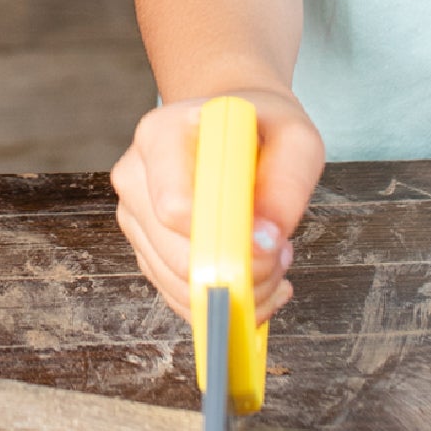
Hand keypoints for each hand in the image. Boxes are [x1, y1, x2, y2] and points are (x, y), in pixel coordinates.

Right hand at [110, 89, 325, 319]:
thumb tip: (265, 241)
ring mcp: (134, 214)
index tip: (272, 243)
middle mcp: (136, 174)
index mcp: (160, 134)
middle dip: (242, 273)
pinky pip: (179, 295)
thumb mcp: (295, 140)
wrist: (235, 129)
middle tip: (281, 253)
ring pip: (179, 284)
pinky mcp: (143, 246)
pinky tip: (255, 275)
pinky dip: (223, 300)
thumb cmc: (263, 129)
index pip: (174, 206)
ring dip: (238, 290)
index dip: (226, 239)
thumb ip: (287, 184)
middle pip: (177, 256)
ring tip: (271, 258)